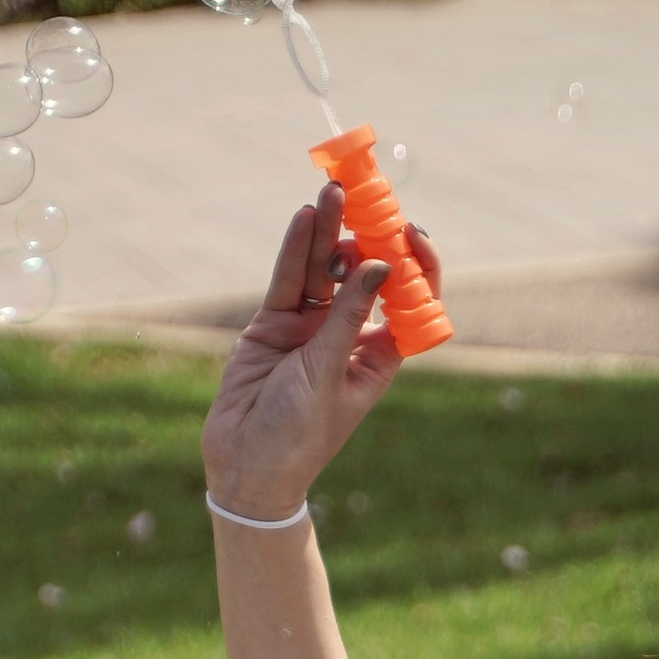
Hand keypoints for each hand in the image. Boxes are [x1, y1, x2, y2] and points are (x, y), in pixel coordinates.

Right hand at [198, 188, 441, 520]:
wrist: (244, 465)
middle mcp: (346, 336)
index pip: (406, 300)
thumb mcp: (328, 374)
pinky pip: (289, 279)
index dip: (414, 264)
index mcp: (377, 356)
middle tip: (366, 196)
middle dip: (366, 234)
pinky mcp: (274, 323)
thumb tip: (381, 266)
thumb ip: (348, 318)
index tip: (410, 234)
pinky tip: (305, 218)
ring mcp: (309, 327)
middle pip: (364, 274)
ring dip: (329, 232)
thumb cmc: (297, 434)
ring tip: (332, 193)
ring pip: (324, 269)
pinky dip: (296, 249)